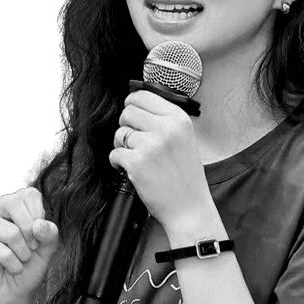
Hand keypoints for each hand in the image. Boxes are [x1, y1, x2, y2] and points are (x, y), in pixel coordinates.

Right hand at [0, 187, 58, 303]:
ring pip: (11, 232)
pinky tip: (10, 267)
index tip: (38, 234)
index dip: (39, 215)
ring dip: (23, 253)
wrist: (14, 293)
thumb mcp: (47, 248)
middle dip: (30, 232)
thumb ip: (50, 233)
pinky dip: (13, 264)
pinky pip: (2, 251)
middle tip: (31, 248)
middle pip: (15, 204)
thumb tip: (38, 224)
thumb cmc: (29, 266)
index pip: (29, 194)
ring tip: (20, 259)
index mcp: (13, 203)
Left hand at [109, 90, 214, 233]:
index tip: (131, 113)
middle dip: (126, 126)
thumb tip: (137, 106)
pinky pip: (114, 154)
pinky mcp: (137, 162)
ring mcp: (151, 145)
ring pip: (119, 133)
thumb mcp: (185, 138)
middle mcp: (166, 128)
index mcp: (178, 119)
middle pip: (128, 112)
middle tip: (133, 141)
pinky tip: (130, 170)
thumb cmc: (186, 176)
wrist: (189, 208)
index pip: (144, 96)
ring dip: (122, 146)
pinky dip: (117, 162)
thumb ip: (165, 121)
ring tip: (135, 158)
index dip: (132, 104)